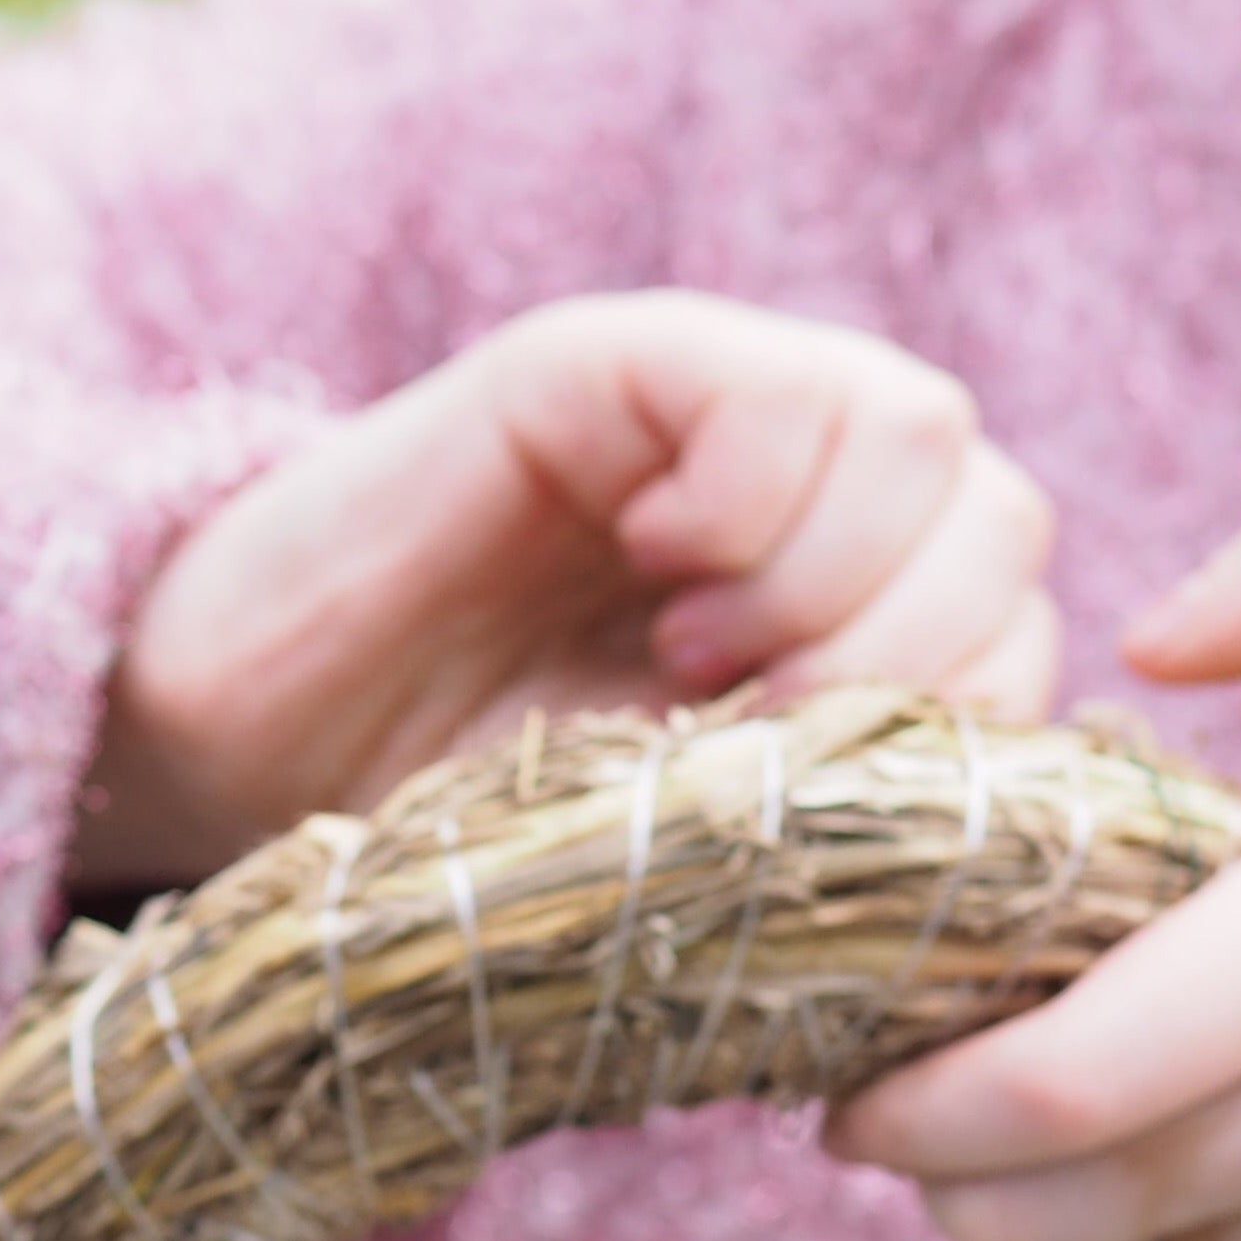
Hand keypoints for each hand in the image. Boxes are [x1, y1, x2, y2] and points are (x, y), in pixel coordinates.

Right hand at [80, 290, 1057, 889]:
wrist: (224, 763)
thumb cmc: (430, 833)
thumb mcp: (661, 859)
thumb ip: (816, 838)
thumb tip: (984, 872)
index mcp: (827, 625)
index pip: (1015, 628)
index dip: (963, 725)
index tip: (822, 805)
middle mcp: (795, 505)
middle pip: (1003, 522)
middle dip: (916, 659)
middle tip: (760, 734)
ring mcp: (709, 422)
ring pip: (926, 433)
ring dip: (839, 579)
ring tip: (695, 657)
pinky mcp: (612, 368)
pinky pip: (778, 379)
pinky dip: (755, 489)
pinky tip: (660, 564)